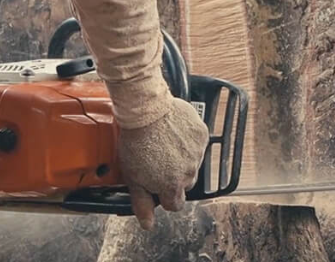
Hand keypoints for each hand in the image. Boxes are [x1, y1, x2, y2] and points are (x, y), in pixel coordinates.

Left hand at [117, 97, 208, 229]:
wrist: (145, 110)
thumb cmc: (136, 141)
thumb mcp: (133, 177)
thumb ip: (142, 203)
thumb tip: (148, 224)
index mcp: (173, 187)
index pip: (174, 203)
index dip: (163, 195)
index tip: (156, 183)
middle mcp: (189, 173)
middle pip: (184, 182)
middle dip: (173, 174)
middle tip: (158, 158)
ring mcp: (197, 153)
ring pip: (192, 162)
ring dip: (182, 157)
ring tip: (163, 142)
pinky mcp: (201, 134)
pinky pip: (197, 142)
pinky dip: (188, 138)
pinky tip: (173, 131)